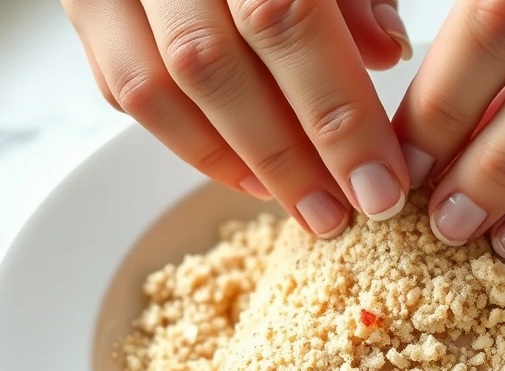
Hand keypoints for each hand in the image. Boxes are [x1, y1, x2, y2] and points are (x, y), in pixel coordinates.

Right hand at [63, 0, 413, 238]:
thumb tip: (386, 53)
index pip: (286, 18)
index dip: (335, 114)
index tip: (380, 185)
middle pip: (213, 65)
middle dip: (285, 156)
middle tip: (340, 216)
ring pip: (152, 85)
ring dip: (229, 160)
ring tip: (294, 203)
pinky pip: (119, 84)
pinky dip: (183, 139)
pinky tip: (241, 170)